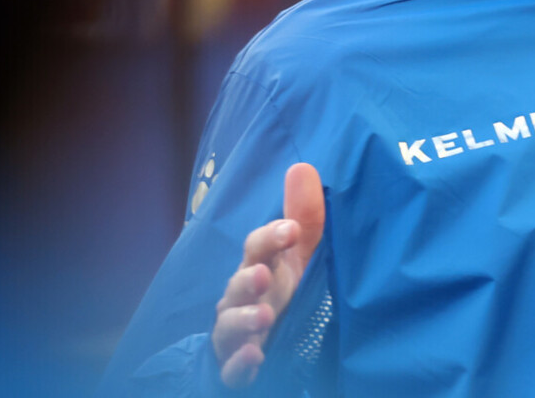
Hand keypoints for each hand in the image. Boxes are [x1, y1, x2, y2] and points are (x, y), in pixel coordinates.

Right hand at [212, 163, 324, 388]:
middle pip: (238, 285)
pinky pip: (232, 367)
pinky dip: (240, 363)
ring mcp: (236, 333)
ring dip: (244, 320)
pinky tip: (254, 357)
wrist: (264, 345)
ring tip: (264, 316)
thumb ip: (304, 217)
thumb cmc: (284, 292)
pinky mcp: (235, 365)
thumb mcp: (301, 256)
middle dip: (248, 280)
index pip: (258, 248)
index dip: (272, 237)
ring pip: (230, 325)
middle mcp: (241, 298)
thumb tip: (302, 167)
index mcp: (259, 268)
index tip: (292, 230)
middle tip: (264, 276)